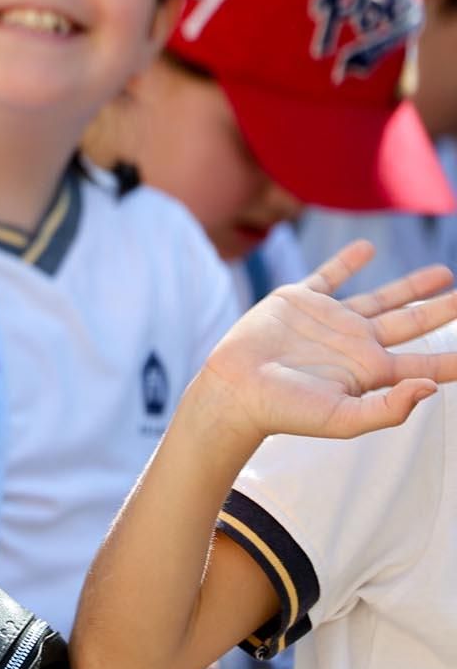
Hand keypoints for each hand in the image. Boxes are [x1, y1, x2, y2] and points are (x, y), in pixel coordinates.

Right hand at [196, 243, 456, 446]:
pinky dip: (347, 262)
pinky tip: (366, 250)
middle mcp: (355, 344)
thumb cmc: (284, 411)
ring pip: (381, 299)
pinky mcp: (299, 301)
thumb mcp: (342, 419)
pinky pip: (329, 276)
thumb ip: (389, 409)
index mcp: (371, 372)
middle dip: (443, 311)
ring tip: (443, 274)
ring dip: (411, 286)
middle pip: (411, 324)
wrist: (234, 389)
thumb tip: (431, 387)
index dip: (456, 358)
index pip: (427, 363)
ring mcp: (329, 321)